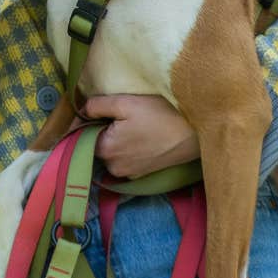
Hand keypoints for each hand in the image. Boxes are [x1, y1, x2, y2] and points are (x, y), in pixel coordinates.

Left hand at [81, 94, 198, 178]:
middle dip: (103, 130)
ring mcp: (130, 173)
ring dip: (117, 139)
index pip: (82, 135)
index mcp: (105, 150)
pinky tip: (143, 135)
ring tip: (135, 124)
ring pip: (112, 152)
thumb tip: (81, 111)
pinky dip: (129, 148)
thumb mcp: (124, 102)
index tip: (98, 109)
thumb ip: (96, 106)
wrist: (196, 132)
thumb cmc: (160, 114)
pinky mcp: (143, 174)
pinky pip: (126, 159)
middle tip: (121, 115)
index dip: (87, 120)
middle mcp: (114, 167)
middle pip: (97, 145)